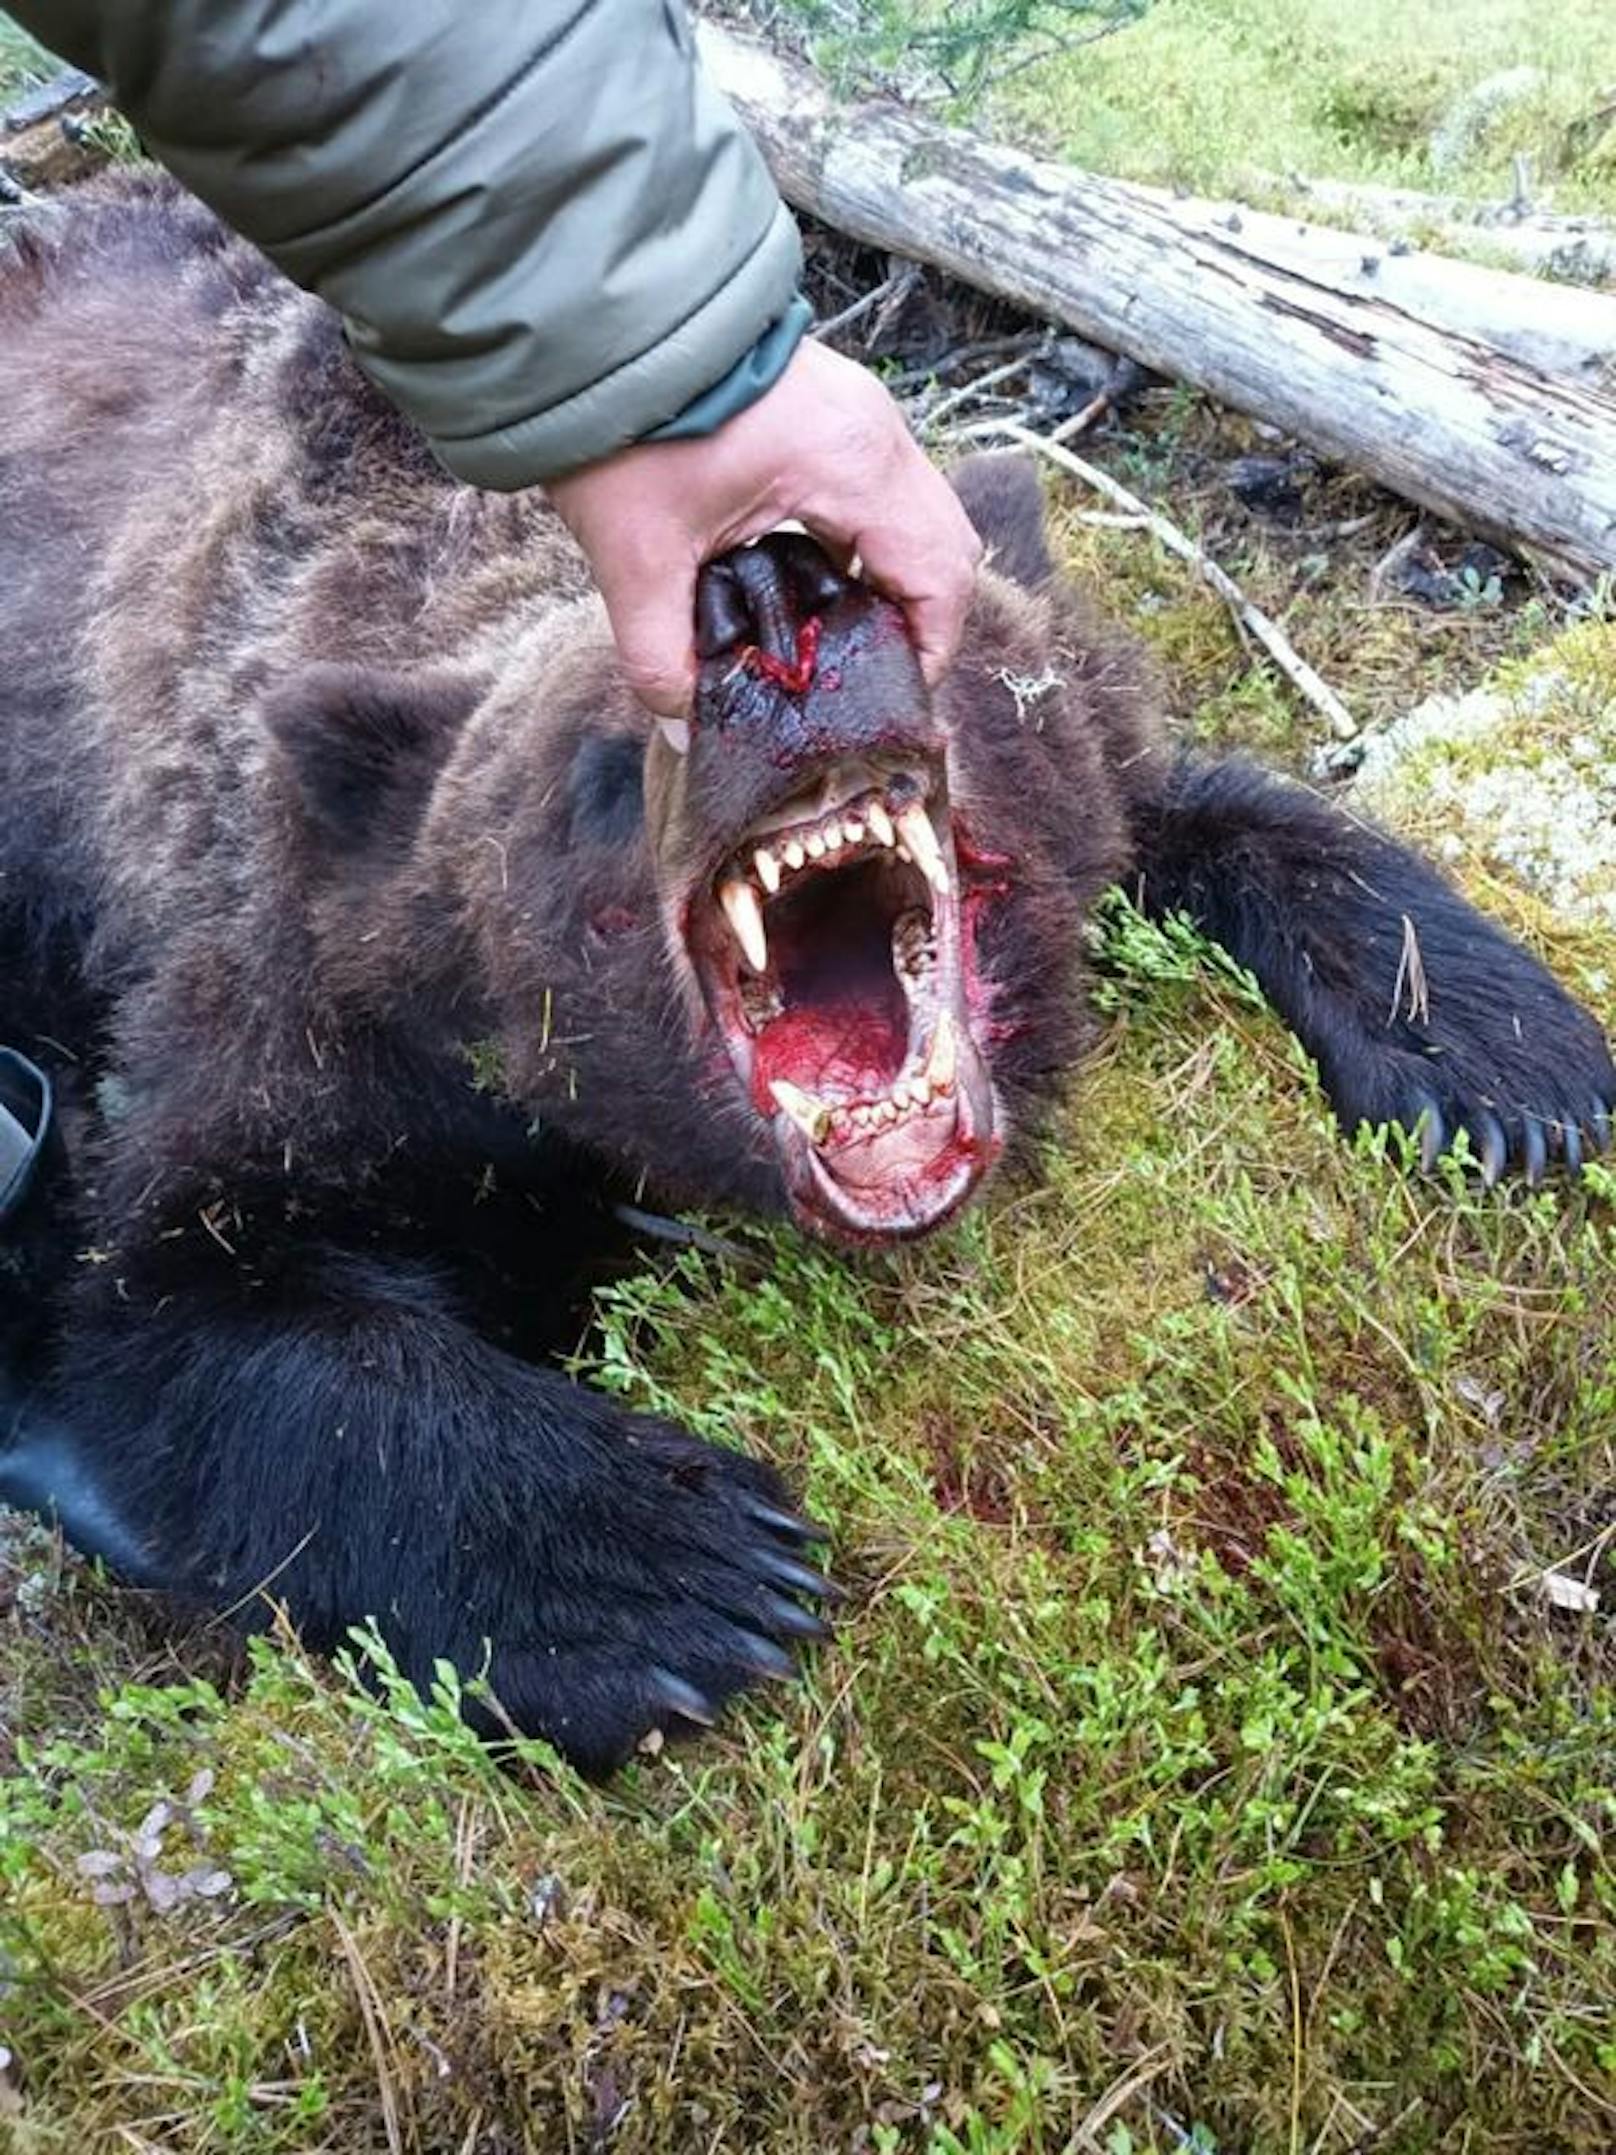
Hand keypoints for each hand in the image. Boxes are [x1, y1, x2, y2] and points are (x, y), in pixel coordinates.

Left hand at [547, 338, 982, 719]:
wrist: (594, 321)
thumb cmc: (625, 426)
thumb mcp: (638, 558)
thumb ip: (662, 657)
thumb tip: (686, 730)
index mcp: (853, 466)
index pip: (941, 575)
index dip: (930, 649)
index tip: (891, 700)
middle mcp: (876, 433)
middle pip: (945, 546)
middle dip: (919, 620)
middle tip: (870, 678)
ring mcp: (859, 412)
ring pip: (919, 516)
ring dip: (893, 581)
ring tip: (839, 640)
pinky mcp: (832, 407)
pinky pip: (881, 489)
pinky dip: (867, 544)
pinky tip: (814, 583)